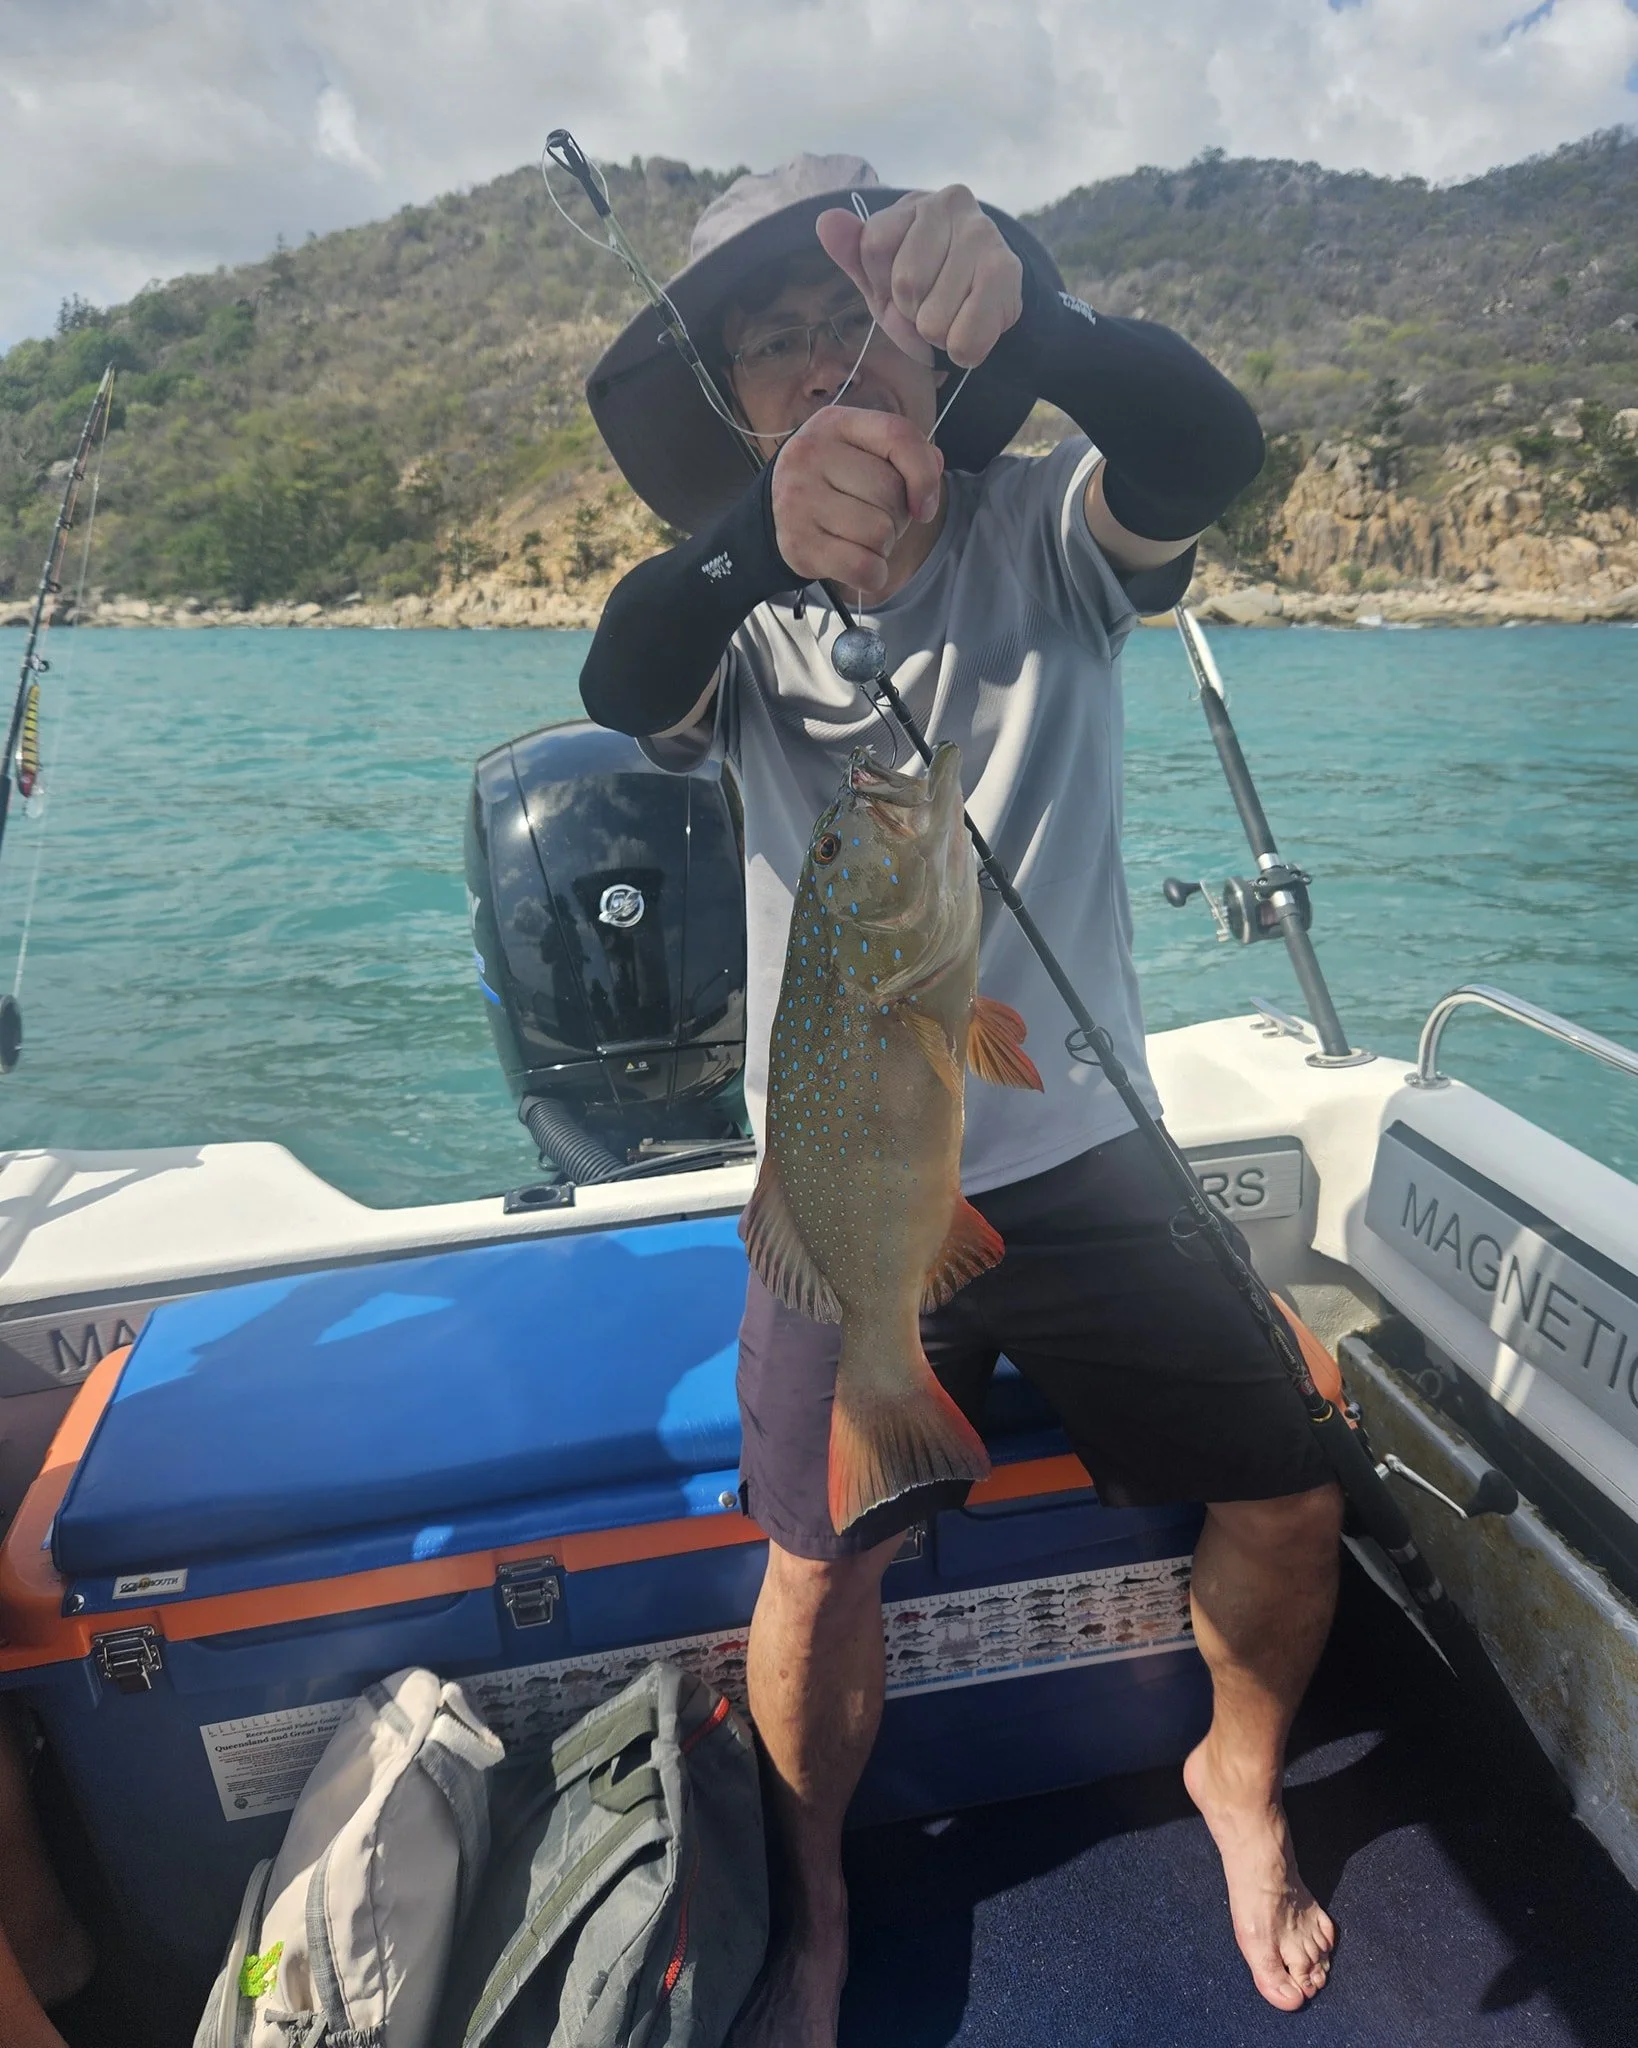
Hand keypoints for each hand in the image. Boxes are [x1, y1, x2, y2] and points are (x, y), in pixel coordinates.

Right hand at [770, 406, 943, 594]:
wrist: (773, 514)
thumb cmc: (831, 481)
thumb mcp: (862, 451)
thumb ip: (903, 452)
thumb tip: (934, 466)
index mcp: (836, 423)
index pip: (898, 436)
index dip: (924, 475)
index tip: (924, 506)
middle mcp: (811, 455)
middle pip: (891, 493)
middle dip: (896, 516)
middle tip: (872, 517)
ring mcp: (800, 500)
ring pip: (879, 533)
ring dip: (882, 546)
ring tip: (859, 537)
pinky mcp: (798, 544)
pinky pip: (864, 568)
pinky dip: (873, 574)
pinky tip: (859, 564)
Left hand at [815, 186, 1023, 369]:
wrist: (983, 308)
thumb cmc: (926, 288)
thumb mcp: (880, 276)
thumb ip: (852, 251)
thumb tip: (826, 221)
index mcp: (912, 204)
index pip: (874, 246)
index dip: (882, 282)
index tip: (899, 286)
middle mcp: (950, 203)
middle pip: (906, 282)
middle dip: (912, 311)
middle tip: (931, 305)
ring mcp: (982, 233)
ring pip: (933, 316)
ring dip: (938, 333)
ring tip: (952, 315)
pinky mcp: (1007, 270)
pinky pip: (965, 337)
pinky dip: (962, 349)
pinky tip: (971, 329)